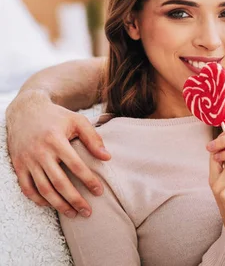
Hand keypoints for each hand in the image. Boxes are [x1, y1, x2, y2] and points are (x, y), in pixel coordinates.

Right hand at [6, 90, 110, 217]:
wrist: (26, 110)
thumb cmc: (57, 116)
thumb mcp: (77, 121)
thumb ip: (93, 138)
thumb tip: (107, 158)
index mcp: (55, 140)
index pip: (76, 166)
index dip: (88, 180)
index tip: (99, 191)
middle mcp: (40, 152)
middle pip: (59, 183)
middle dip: (75, 199)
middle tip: (88, 212)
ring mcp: (27, 160)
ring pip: (43, 189)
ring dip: (58, 205)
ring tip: (73, 213)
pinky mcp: (18, 165)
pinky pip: (26, 188)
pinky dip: (38, 200)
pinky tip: (52, 205)